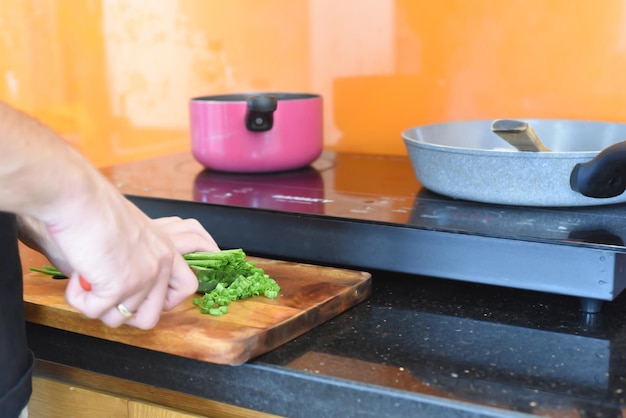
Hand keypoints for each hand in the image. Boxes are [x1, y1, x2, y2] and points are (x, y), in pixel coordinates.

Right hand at [24, 186, 218, 328]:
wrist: (80, 199)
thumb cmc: (96, 211)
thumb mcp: (134, 234)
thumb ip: (140, 259)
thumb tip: (127, 291)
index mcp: (166, 250)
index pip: (187, 287)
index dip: (166, 301)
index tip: (144, 297)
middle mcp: (160, 265)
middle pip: (152, 316)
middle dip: (125, 313)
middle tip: (106, 294)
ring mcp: (143, 277)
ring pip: (119, 319)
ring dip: (97, 304)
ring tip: (87, 278)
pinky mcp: (119, 286)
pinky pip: (95, 312)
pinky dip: (79, 299)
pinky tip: (78, 277)